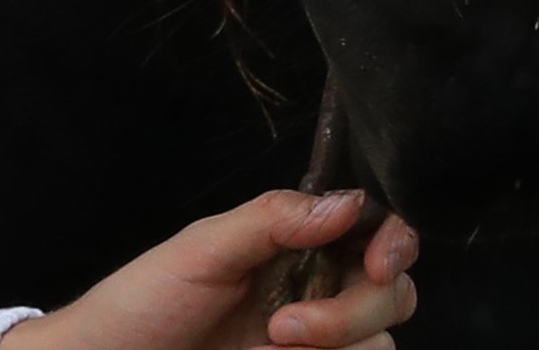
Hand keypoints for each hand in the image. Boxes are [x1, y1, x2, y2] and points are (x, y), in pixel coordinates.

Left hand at [2, 189, 417, 349]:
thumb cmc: (143, 301)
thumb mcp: (202, 249)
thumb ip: (273, 221)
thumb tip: (349, 202)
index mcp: (295, 244)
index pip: (374, 231)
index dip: (395, 241)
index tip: (377, 262)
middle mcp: (316, 290)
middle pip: (391, 292)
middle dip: (354, 310)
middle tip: (285, 328)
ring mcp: (316, 342)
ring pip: (381, 342)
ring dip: (338, 343)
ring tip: (269, 347)